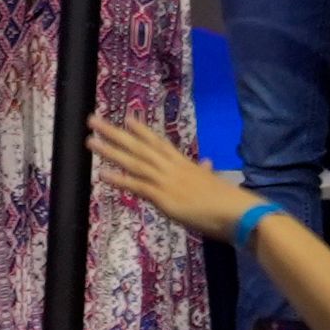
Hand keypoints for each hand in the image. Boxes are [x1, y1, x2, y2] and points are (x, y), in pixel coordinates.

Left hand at [88, 115, 261, 240]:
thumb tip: (206, 163)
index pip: (159, 142)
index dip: (142, 130)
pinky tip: (103, 174)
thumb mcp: (214, 181)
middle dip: (115, 133)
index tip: (127, 117)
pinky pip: (138, 186)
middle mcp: (173, 168)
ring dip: (110, 151)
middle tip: (93, 120)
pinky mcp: (165, 198)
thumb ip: (204, 171)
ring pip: (134, 162)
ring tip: (91, 140)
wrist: (239, 213)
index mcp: (185, 164)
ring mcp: (167, 181)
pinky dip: (120, 180)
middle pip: (139, 146)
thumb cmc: (230, 201)